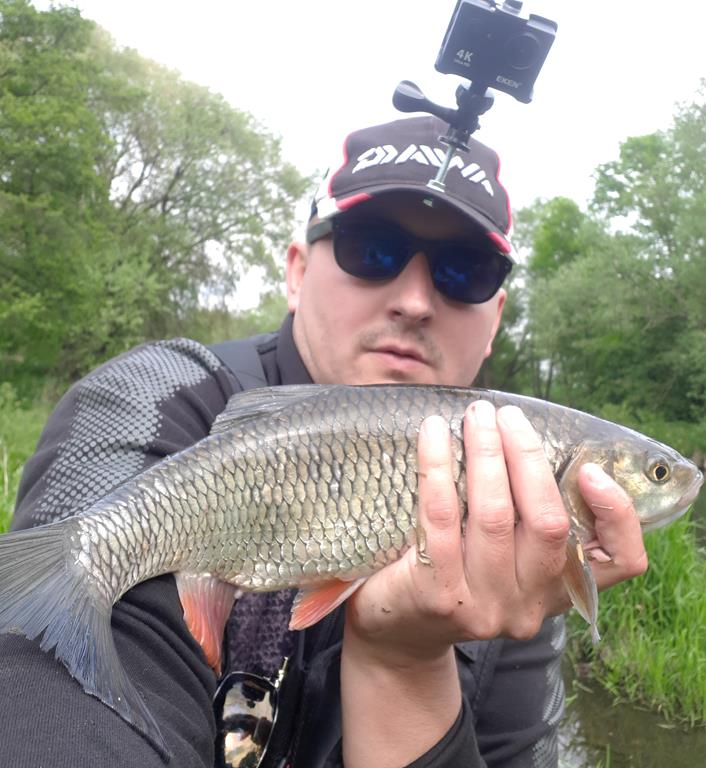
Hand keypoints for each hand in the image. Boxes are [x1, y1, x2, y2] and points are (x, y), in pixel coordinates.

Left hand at [345, 400, 647, 658]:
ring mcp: (484, 606)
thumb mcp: (503, 555)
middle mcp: (528, 606)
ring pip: (494, 515)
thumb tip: (525, 436)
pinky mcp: (437, 597)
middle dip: (527, 455)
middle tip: (505, 414)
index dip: (617, 513)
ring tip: (474, 415)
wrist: (397, 631)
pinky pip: (440, 518)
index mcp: (556, 589)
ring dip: (484, 452)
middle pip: (547, 522)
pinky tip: (433, 435)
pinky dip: (438, 467)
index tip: (592, 468)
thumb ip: (525, 515)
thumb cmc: (453, 572)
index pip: (621, 562)